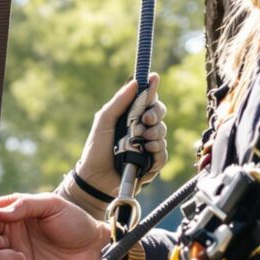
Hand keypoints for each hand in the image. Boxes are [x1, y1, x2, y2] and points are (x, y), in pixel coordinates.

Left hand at [70, 76, 167, 202]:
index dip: (152, 92)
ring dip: (154, 134)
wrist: (95, 177)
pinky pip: (163, 154)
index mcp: (130, 117)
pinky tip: (147, 151)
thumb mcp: (104, 120)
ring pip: (163, 133)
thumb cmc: (97, 147)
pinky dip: (157, 151)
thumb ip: (119, 101)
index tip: (153, 82)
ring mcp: (148, 146)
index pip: (148, 100)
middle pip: (160, 114)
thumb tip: (135, 82)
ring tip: (141, 140)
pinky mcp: (152, 164)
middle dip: (156, 114)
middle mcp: (142, 129)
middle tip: (146, 119)